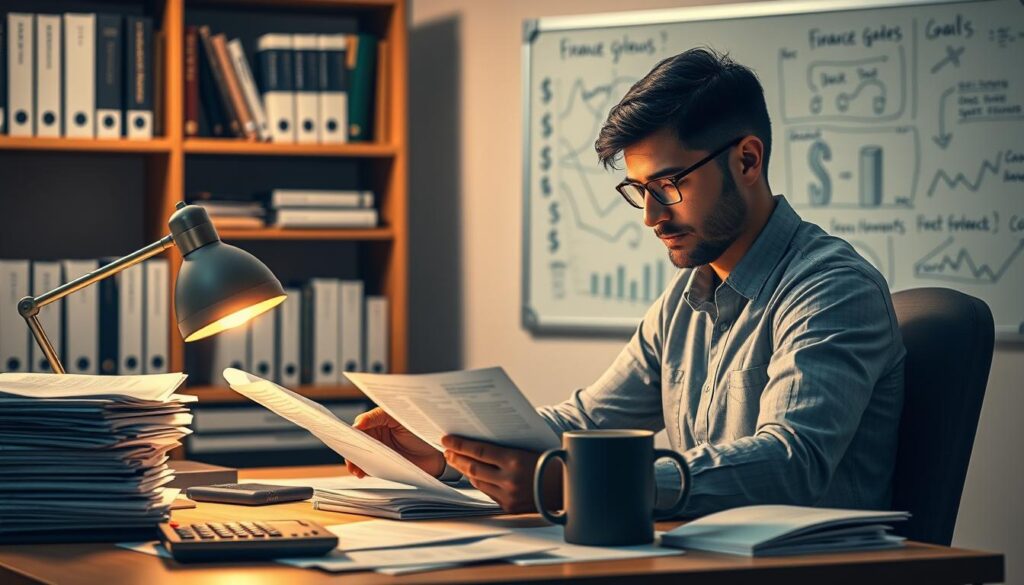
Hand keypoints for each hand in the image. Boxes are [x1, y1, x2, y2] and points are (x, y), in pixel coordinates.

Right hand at [346, 407, 444, 477]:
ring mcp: (381, 452)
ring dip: (355, 462)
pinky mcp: (386, 466)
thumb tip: (357, 424)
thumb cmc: (421, 429)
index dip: (352, 433)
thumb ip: (378, 417)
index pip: (360, 426)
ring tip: (355, 469)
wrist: (439, 451)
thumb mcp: (399, 417)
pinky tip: (362, 473)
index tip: (347, 439)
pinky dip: (364, 471)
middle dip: (351, 450)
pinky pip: (371, 468)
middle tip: (349, 457)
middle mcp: (378, 436)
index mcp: (379, 421)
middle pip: (358, 443)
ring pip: (361, 456)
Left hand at [441, 435, 561, 513]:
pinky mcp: (510, 507)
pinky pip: (489, 493)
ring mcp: (509, 496)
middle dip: (457, 458)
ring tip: (457, 461)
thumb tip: (479, 442)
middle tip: (447, 449)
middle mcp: (510, 480)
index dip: (460, 444)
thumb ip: (506, 448)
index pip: (479, 451)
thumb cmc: (552, 462)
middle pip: (473, 468)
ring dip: (465, 471)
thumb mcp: (529, 449)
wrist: (571, 487)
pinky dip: (480, 482)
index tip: (446, 439)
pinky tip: (475, 474)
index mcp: (515, 461)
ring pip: (478, 482)